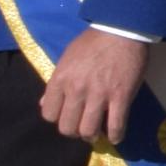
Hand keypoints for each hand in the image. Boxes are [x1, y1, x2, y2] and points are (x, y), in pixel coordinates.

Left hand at [39, 27, 149, 145]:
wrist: (121, 29)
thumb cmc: (92, 42)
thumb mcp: (67, 58)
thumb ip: (55, 82)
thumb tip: (44, 104)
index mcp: (60, 79)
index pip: (49, 114)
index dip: (58, 118)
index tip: (67, 115)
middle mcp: (76, 90)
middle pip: (67, 127)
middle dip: (74, 131)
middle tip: (83, 126)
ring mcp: (99, 94)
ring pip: (88, 130)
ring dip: (92, 135)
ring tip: (97, 132)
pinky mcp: (121, 96)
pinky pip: (115, 125)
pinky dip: (115, 135)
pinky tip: (115, 136)